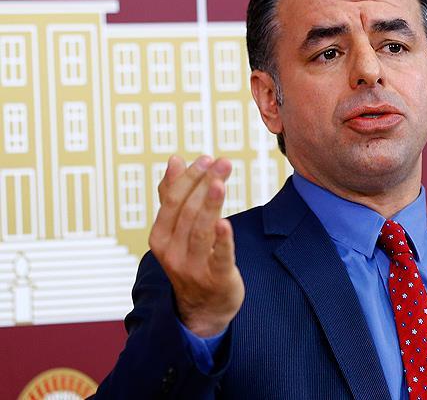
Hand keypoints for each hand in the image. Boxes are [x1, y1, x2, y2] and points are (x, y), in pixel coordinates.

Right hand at [149, 155, 244, 336]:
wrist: (203, 308)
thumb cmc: (191, 260)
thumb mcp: (176, 231)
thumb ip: (172, 196)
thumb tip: (174, 160)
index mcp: (160, 237)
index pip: (173, 201)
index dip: (189, 178)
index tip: (206, 158)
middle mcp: (172, 252)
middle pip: (188, 212)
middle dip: (205, 184)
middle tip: (223, 162)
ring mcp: (192, 267)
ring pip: (201, 230)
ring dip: (211, 204)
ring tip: (221, 181)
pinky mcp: (216, 278)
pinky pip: (219, 257)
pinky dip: (222, 239)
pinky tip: (225, 222)